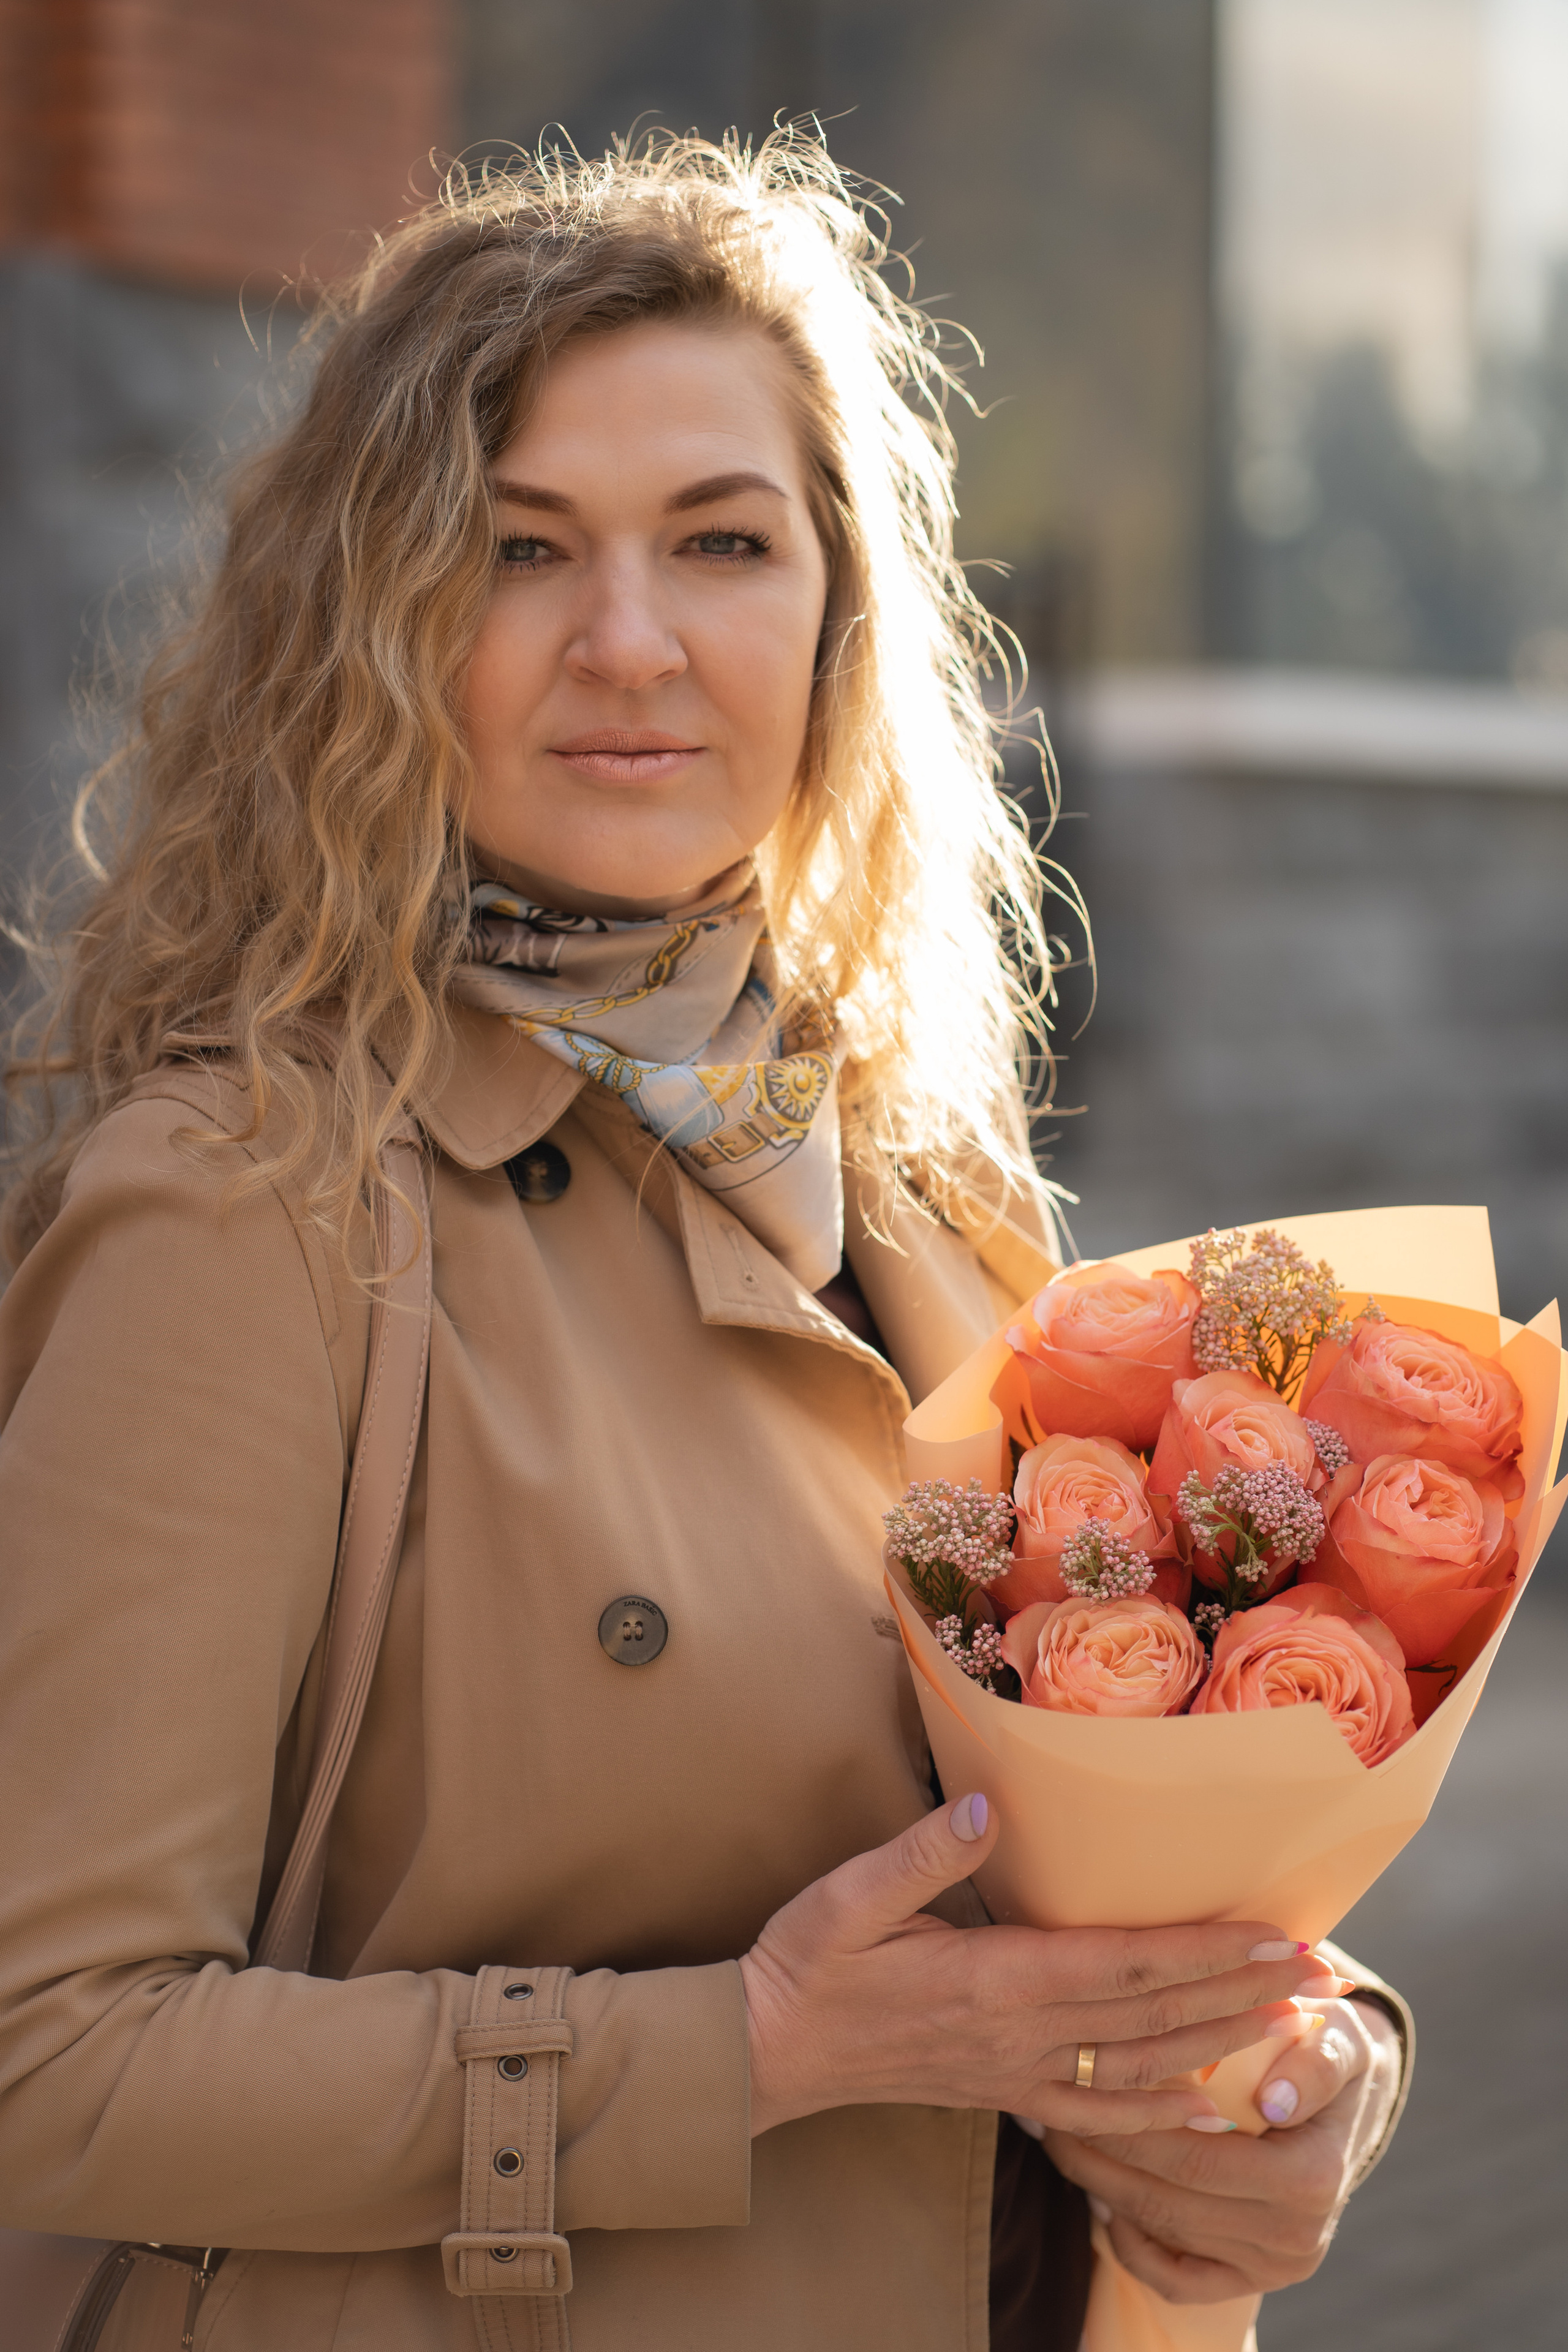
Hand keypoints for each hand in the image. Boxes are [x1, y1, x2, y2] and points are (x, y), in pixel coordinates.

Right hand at [739, 1793, 1341, 2138]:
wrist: (768, 2053)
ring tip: (1293, 2022)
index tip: (1272, 1936)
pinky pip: (1098, 2112)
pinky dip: (1161, 2113)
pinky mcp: (1005, 2093)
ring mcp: (1016, 2072)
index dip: (1204, 1953)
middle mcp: (1019, 2034)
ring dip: (1224, 2044)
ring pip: (1142, 2067)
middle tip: (1323, 1974)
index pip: (1122, 1966)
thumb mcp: (848, 1897)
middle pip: (1153, 2016)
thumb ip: (920, 1855)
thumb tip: (984, 1809)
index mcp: (993, 1978)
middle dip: (1244, 1993)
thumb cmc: (807, 1964)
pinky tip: (1209, 2107)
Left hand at [1044, 1995, 1403, 2301]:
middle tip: (1046, 2109)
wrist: (1342, 2101)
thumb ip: (1315, 2062)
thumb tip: (1275, 2100)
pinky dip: (1130, 2243)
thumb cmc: (1322, 2051)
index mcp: (1313, 2178)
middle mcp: (1295, 2237)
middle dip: (1100, 2152)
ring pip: (1161, 2229)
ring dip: (1100, 2185)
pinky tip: (1099, 2197)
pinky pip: (1174, 2278)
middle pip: (1168, 2196)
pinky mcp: (1249, 2280)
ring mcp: (1271, 2266)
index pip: (1198, 2156)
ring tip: (1058, 2136)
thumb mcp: (1336, 2038)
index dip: (1132, 2124)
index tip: (1082, 2084)